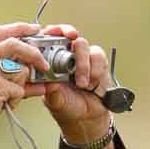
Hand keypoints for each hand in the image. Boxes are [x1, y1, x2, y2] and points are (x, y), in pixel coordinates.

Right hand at [0, 23, 42, 148]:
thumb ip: (7, 75)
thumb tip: (36, 77)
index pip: (0, 32)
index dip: (20, 28)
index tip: (35, 29)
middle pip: (14, 43)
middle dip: (33, 52)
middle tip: (44, 63)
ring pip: (20, 71)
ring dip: (21, 86)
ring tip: (8, 97)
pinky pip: (19, 90)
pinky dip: (16, 100)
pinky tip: (5, 105)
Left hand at [29, 24, 113, 141]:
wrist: (86, 117)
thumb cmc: (66, 106)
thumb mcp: (55, 101)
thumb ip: (52, 91)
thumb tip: (50, 81)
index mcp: (51, 61)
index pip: (51, 38)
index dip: (54, 31)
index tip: (57, 32)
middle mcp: (67, 56)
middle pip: (71, 37)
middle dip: (73, 42)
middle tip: (73, 48)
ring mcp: (83, 58)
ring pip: (85, 47)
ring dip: (84, 66)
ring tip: (82, 85)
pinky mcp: (98, 63)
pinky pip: (99, 58)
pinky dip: (96, 72)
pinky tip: (92, 85)